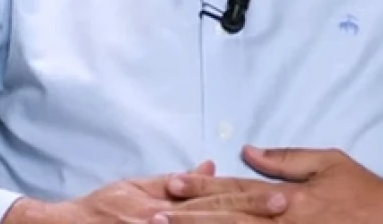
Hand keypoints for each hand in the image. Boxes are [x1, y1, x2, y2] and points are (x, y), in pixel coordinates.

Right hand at [2, 161, 286, 223]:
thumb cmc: (99, 210)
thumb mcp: (136, 188)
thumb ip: (175, 181)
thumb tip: (210, 165)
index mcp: (164, 202)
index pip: (213, 197)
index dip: (247, 198)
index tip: (279, 197)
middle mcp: (163, 221)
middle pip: (214, 218)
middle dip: (250, 217)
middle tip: (283, 211)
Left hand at [157, 146, 382, 223]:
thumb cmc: (365, 192)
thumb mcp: (328, 162)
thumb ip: (285, 159)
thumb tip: (247, 151)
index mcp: (288, 196)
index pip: (235, 190)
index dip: (201, 187)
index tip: (170, 184)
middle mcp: (283, 221)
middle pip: (228, 220)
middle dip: (190, 218)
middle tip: (154, 217)